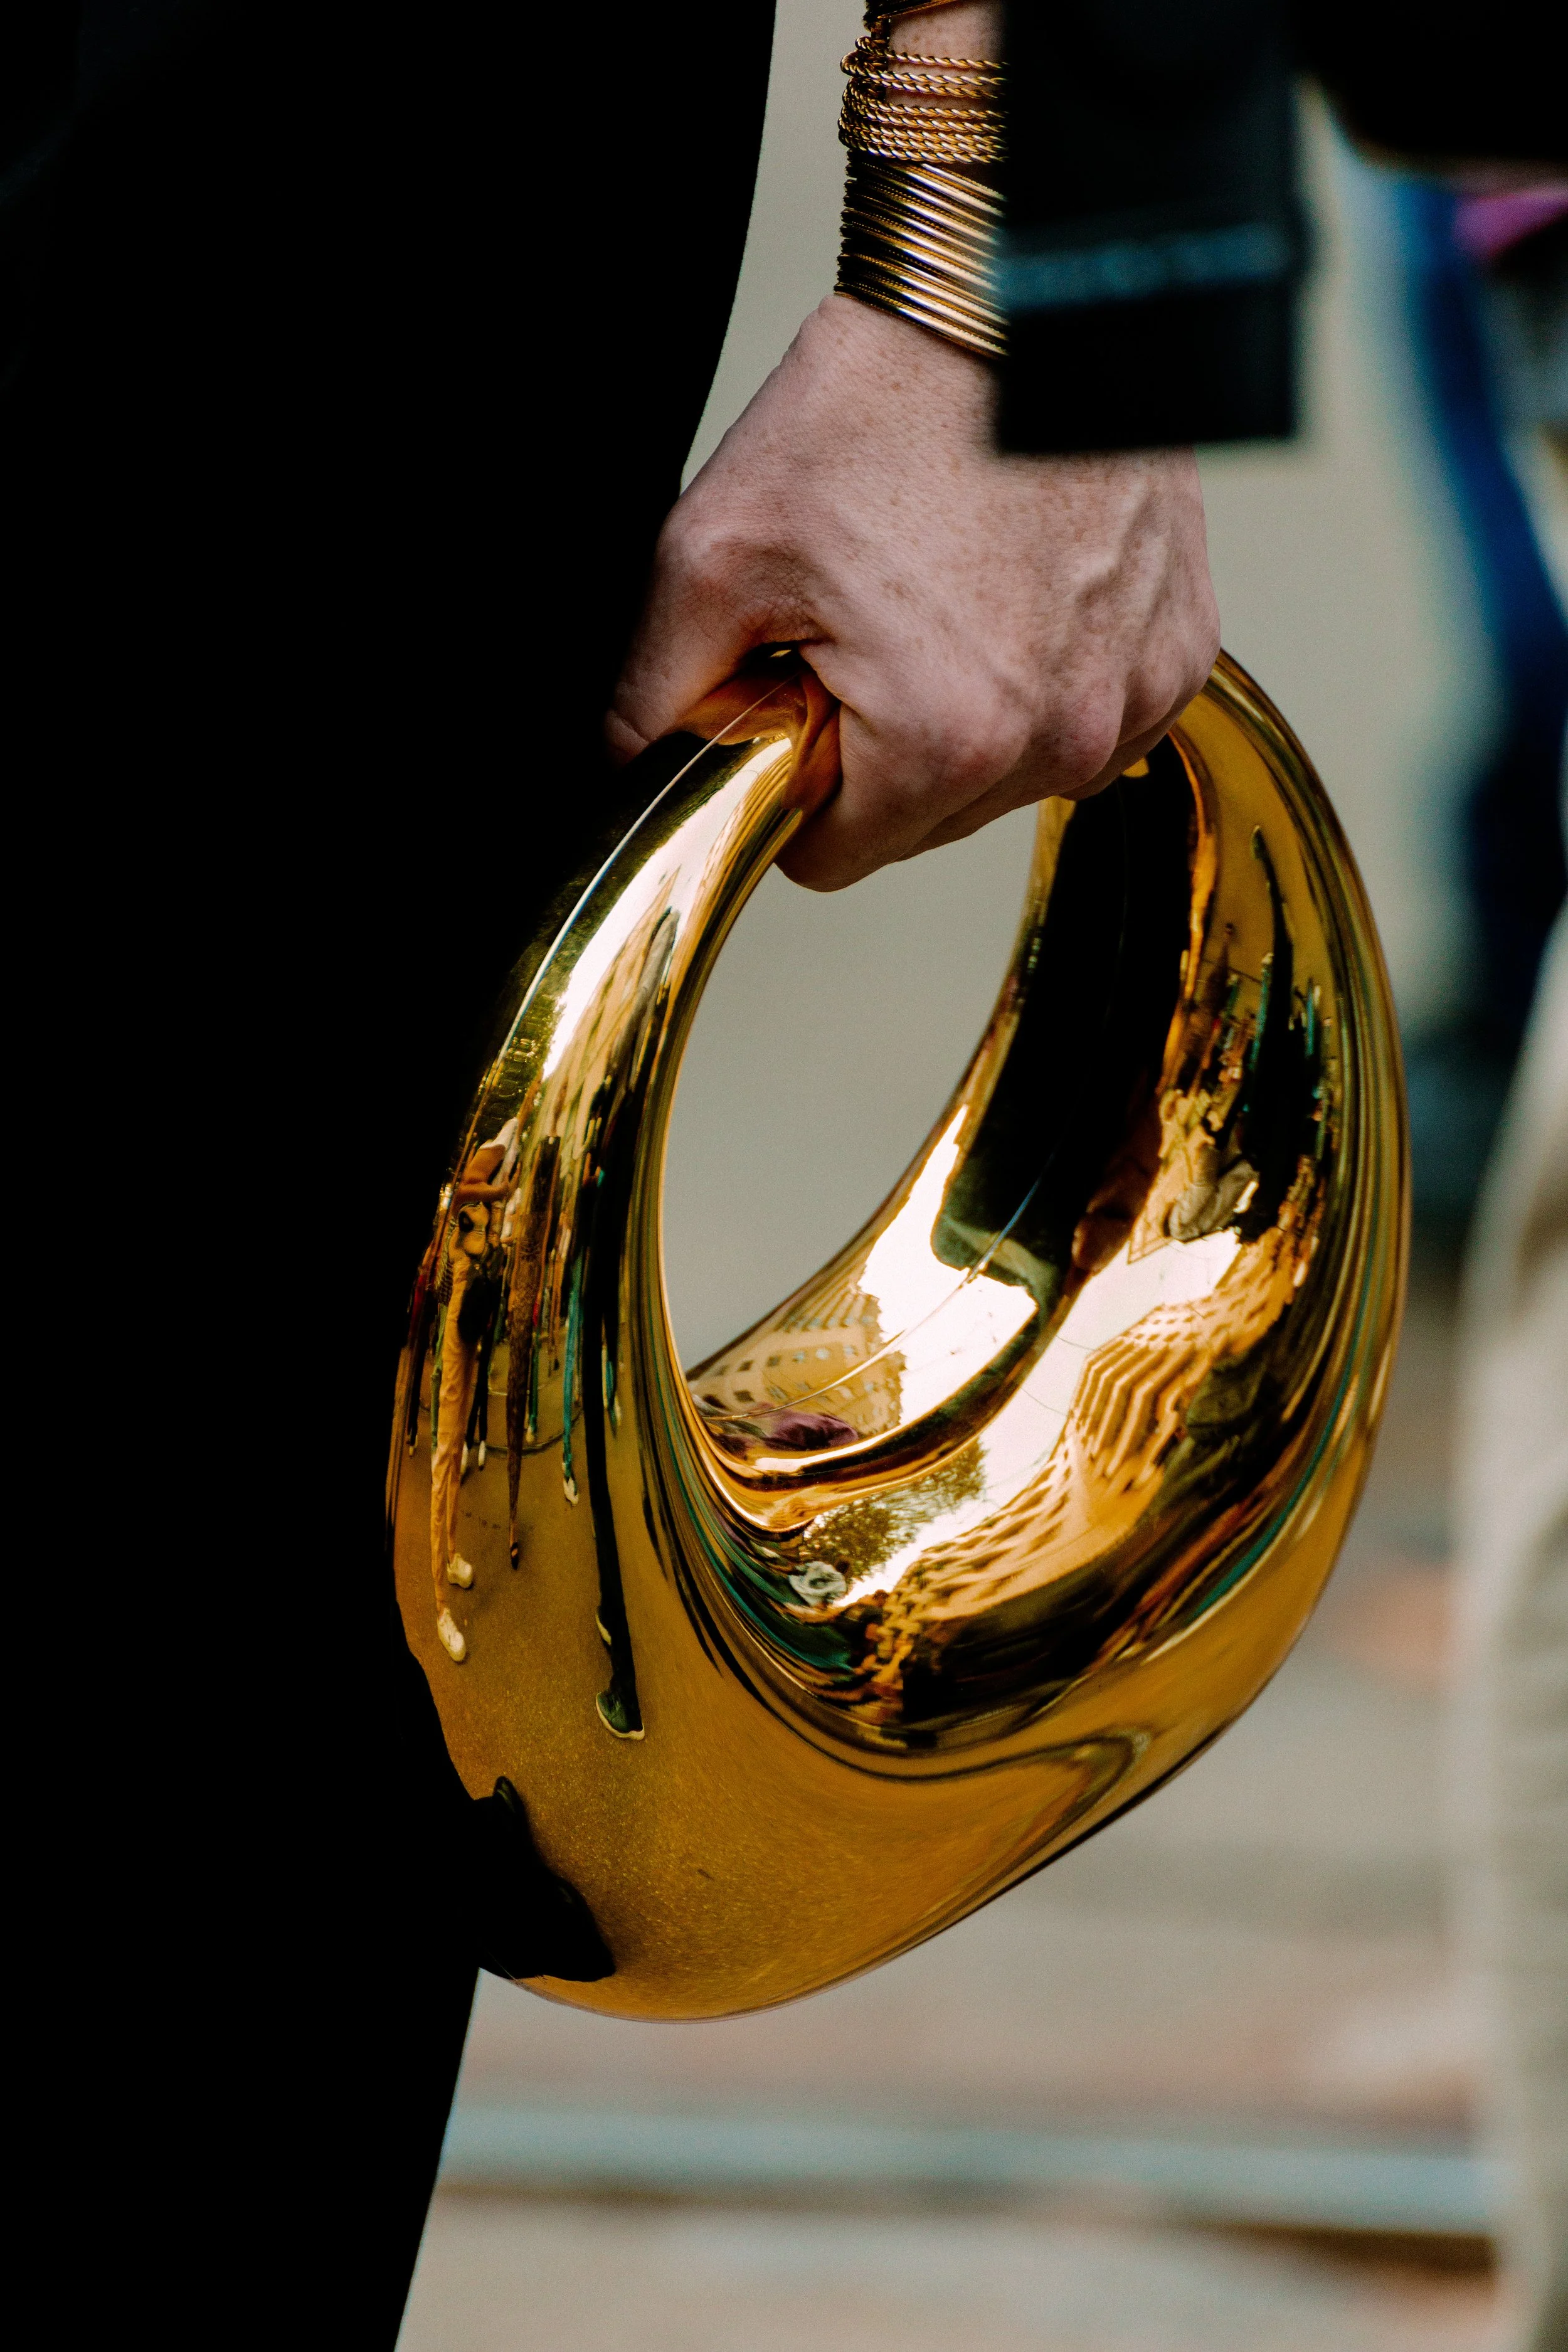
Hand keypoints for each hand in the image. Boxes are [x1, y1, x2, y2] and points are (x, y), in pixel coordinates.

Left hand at [608, 294, 1219, 890]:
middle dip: (879, 745)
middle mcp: (1062, 743)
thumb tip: (631, 778)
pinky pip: (1087, 718)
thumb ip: (655, 694)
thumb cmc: (877, 404)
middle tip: (866, 617)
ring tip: (943, 589)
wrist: (1016, 283)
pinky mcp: (1180, 656)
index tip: (800, 686)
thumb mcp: (713, 551)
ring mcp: (1134, 699)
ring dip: (967, 712)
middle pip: (923, 821)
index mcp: (946, 742)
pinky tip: (1016, 585)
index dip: (794, 776)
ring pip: (1009, 776)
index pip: (832, 857)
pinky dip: (1046, 672)